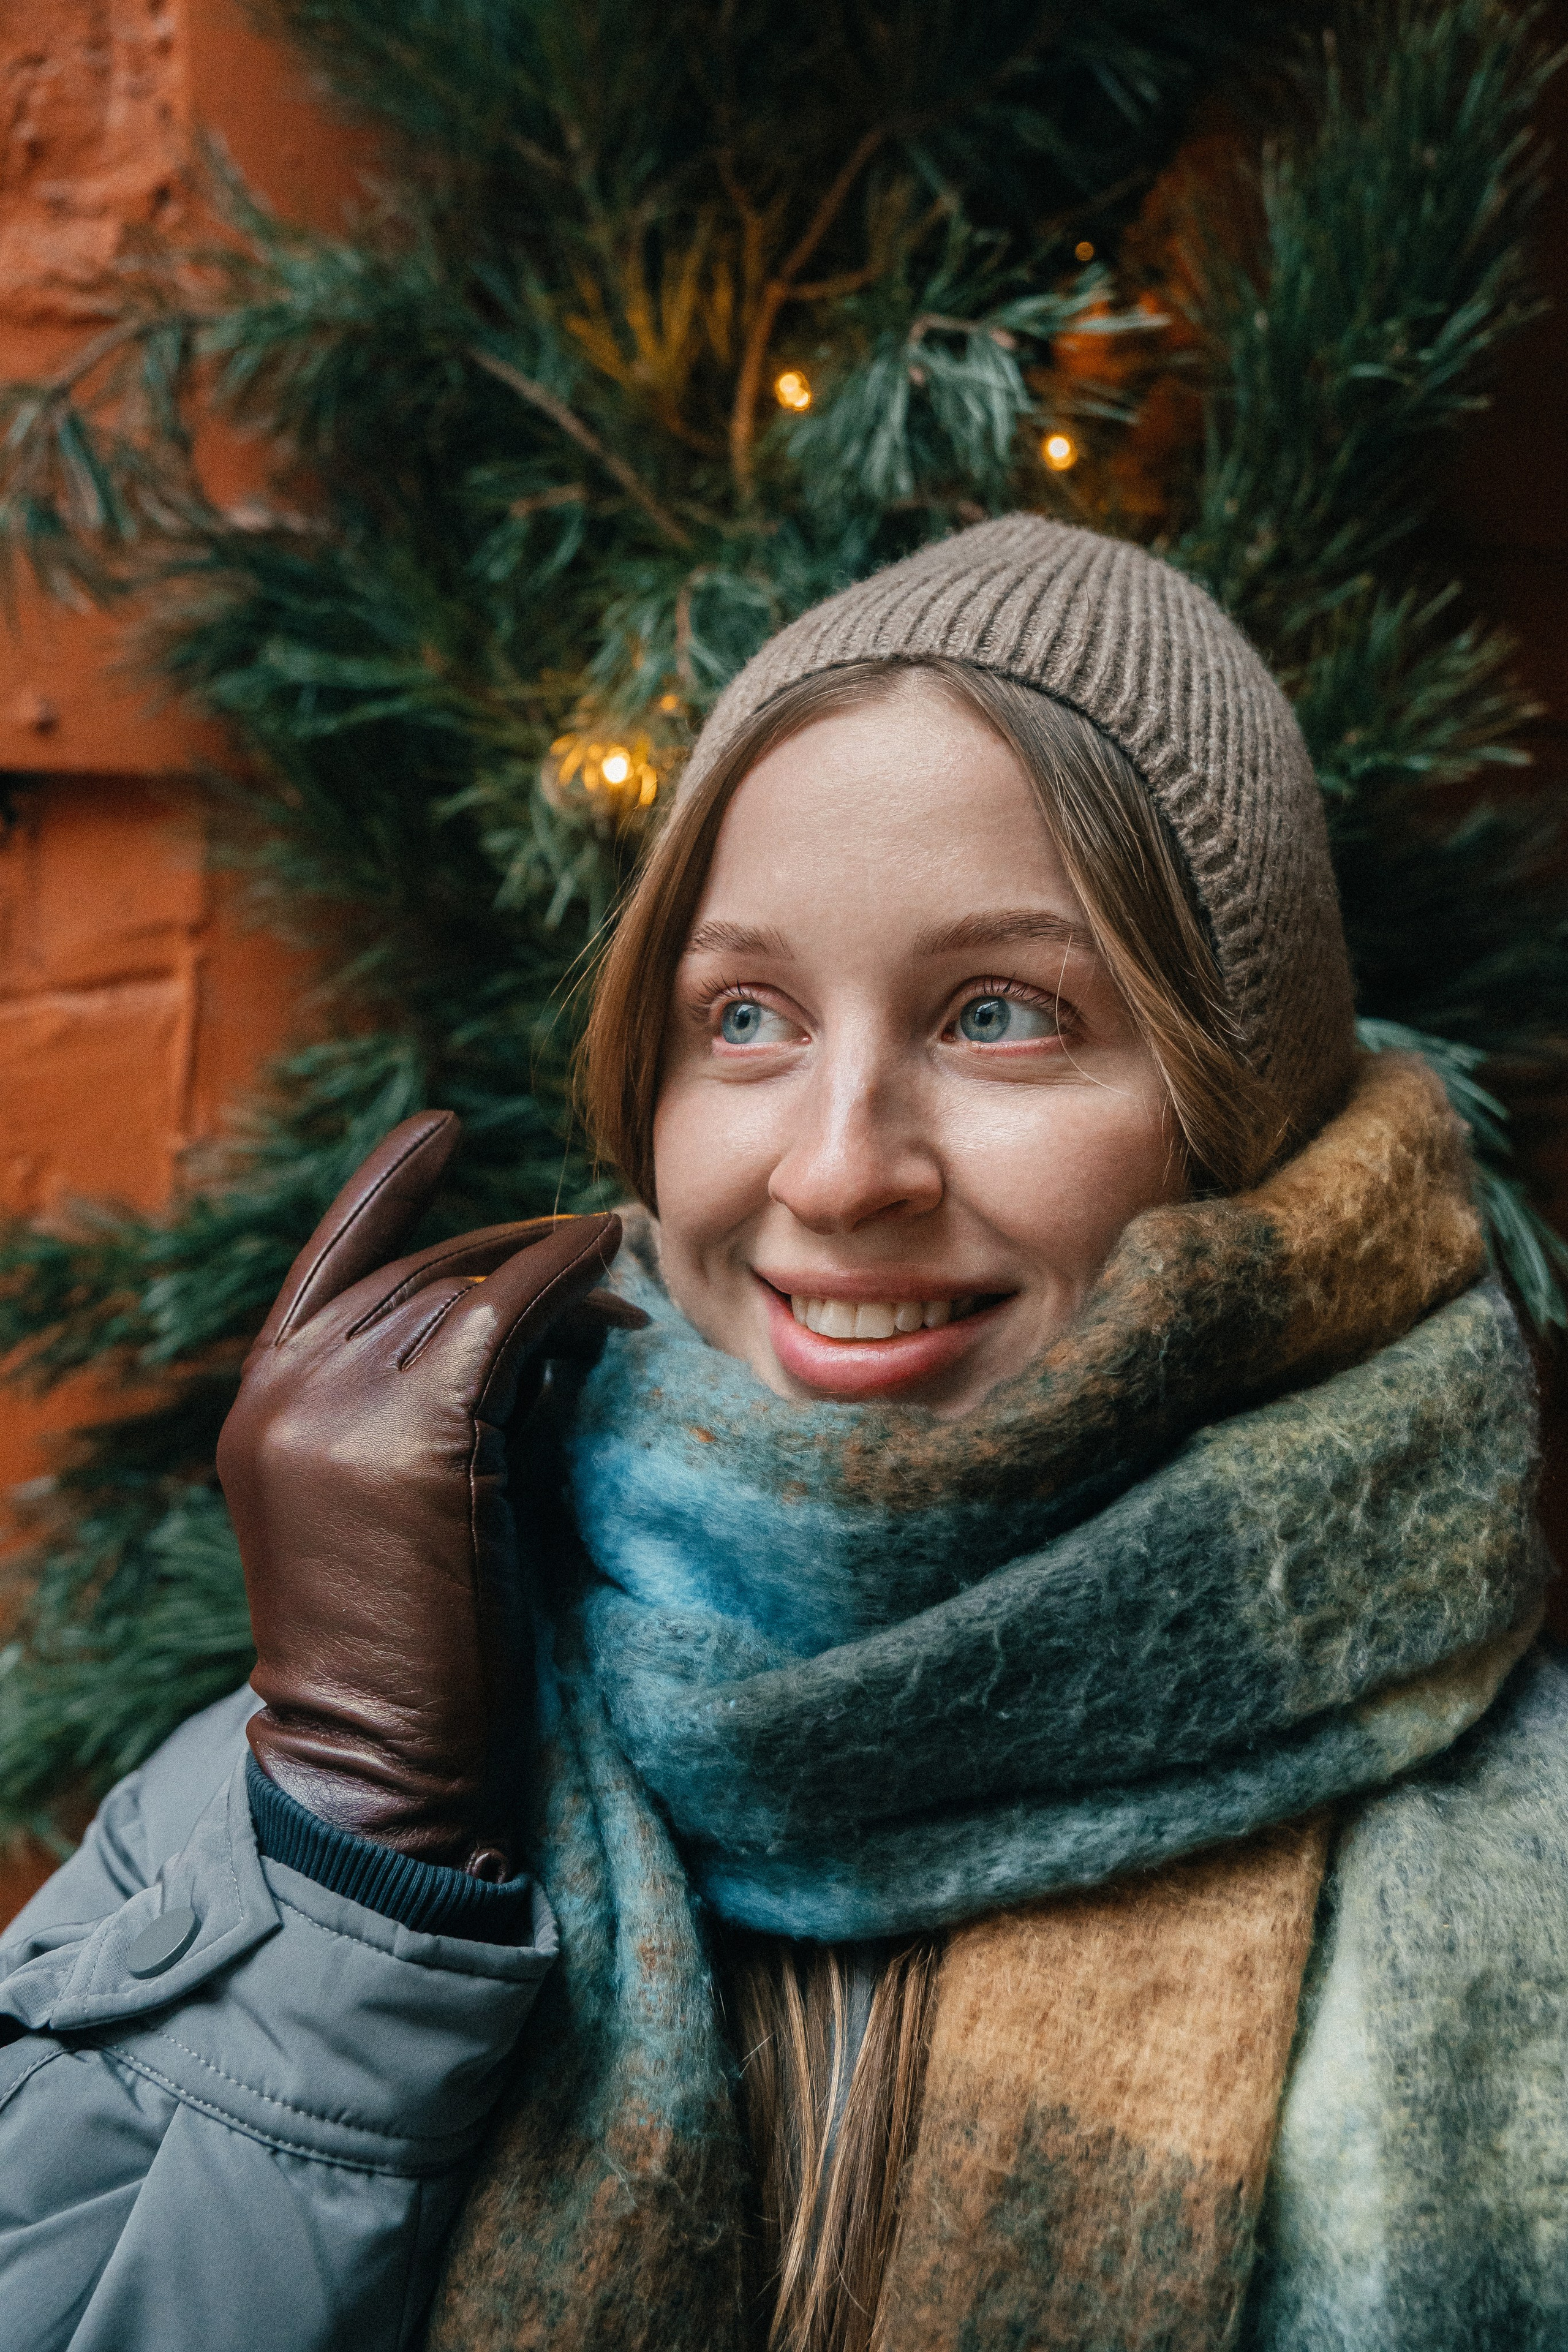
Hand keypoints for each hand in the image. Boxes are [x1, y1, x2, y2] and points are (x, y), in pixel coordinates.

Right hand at [216, 1111, 641, 1875]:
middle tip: (596, 1264)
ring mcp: (341, 1407)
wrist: (380, 1766)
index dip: (387, 1186)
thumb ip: (420, 1406)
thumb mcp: (385, 1500)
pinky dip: (566, 1278)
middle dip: (512, 1256)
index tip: (441, 1129)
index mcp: (261, 1403)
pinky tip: (613, 1268)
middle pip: (418, 1269)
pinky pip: (508, 1313)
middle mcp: (285, 1389)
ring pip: (468, 1287)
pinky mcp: (418, 1435)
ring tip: (619, 1297)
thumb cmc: (404, 1650)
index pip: (328, 1260)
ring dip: (553, 1277)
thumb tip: (537, 1323)